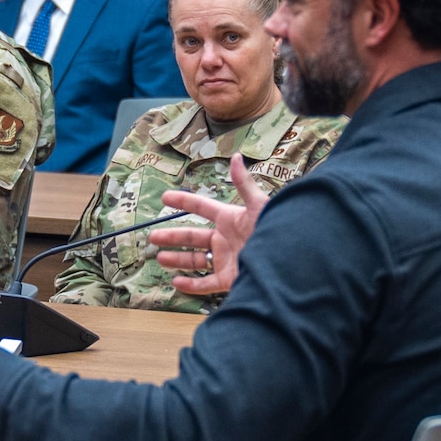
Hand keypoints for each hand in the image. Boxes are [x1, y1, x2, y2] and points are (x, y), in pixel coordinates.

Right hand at [151, 154, 265, 294]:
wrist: (288, 261)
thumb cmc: (274, 230)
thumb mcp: (258, 205)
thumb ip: (244, 183)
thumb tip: (236, 156)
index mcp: (230, 219)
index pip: (201, 207)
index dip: (183, 201)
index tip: (164, 197)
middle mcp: (225, 239)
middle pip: (192, 236)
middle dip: (172, 237)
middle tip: (152, 237)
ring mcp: (226, 260)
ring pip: (195, 260)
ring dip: (176, 259)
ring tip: (159, 258)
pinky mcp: (229, 280)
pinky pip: (205, 284)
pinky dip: (190, 285)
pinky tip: (175, 281)